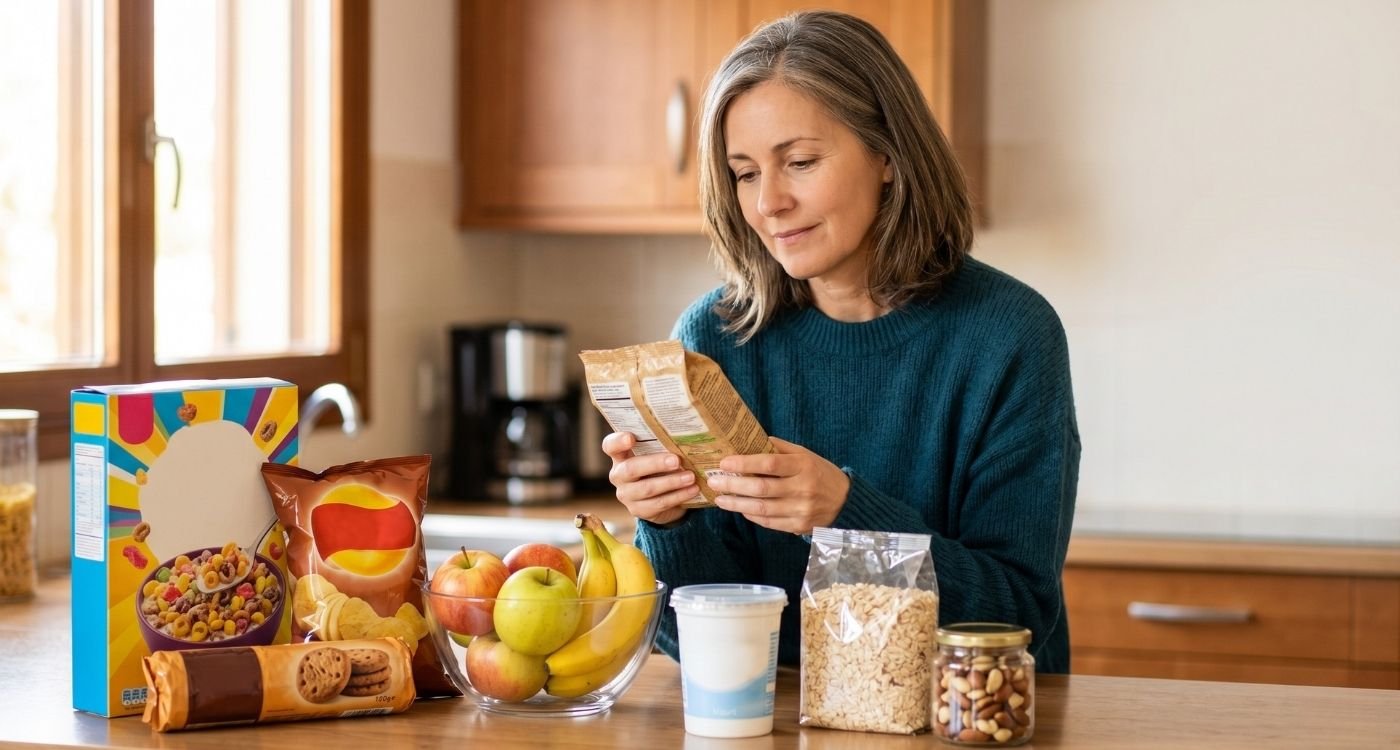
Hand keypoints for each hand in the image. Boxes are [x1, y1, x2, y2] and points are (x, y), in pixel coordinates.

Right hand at [602, 432, 697, 525]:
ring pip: (647, 488)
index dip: (618, 441)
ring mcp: (626, 494)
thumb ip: (661, 445)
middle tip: (676, 460)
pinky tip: (692, 490)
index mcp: (620, 456)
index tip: (631, 438)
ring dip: (671, 482)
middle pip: (631, 468)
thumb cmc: (659, 467)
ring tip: (691, 477)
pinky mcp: (638, 510)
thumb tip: (684, 437)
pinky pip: (659, 503)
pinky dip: (678, 496)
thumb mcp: (657, 454)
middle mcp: (618, 475)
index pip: (610, 446)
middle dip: (655, 463)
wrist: (662, 497)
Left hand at [707, 437, 849, 534]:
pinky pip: (768, 522)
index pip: (769, 464)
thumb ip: (779, 448)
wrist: (845, 502)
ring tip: (720, 498)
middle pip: (761, 489)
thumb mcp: (805, 454)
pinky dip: (751, 515)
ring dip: (736, 504)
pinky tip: (740, 508)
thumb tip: (749, 440)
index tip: (724, 462)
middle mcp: (802, 488)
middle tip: (714, 482)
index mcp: (803, 466)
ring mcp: (800, 510)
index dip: (744, 463)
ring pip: (761, 509)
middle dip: (733, 485)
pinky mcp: (798, 526)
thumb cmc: (820, 473)